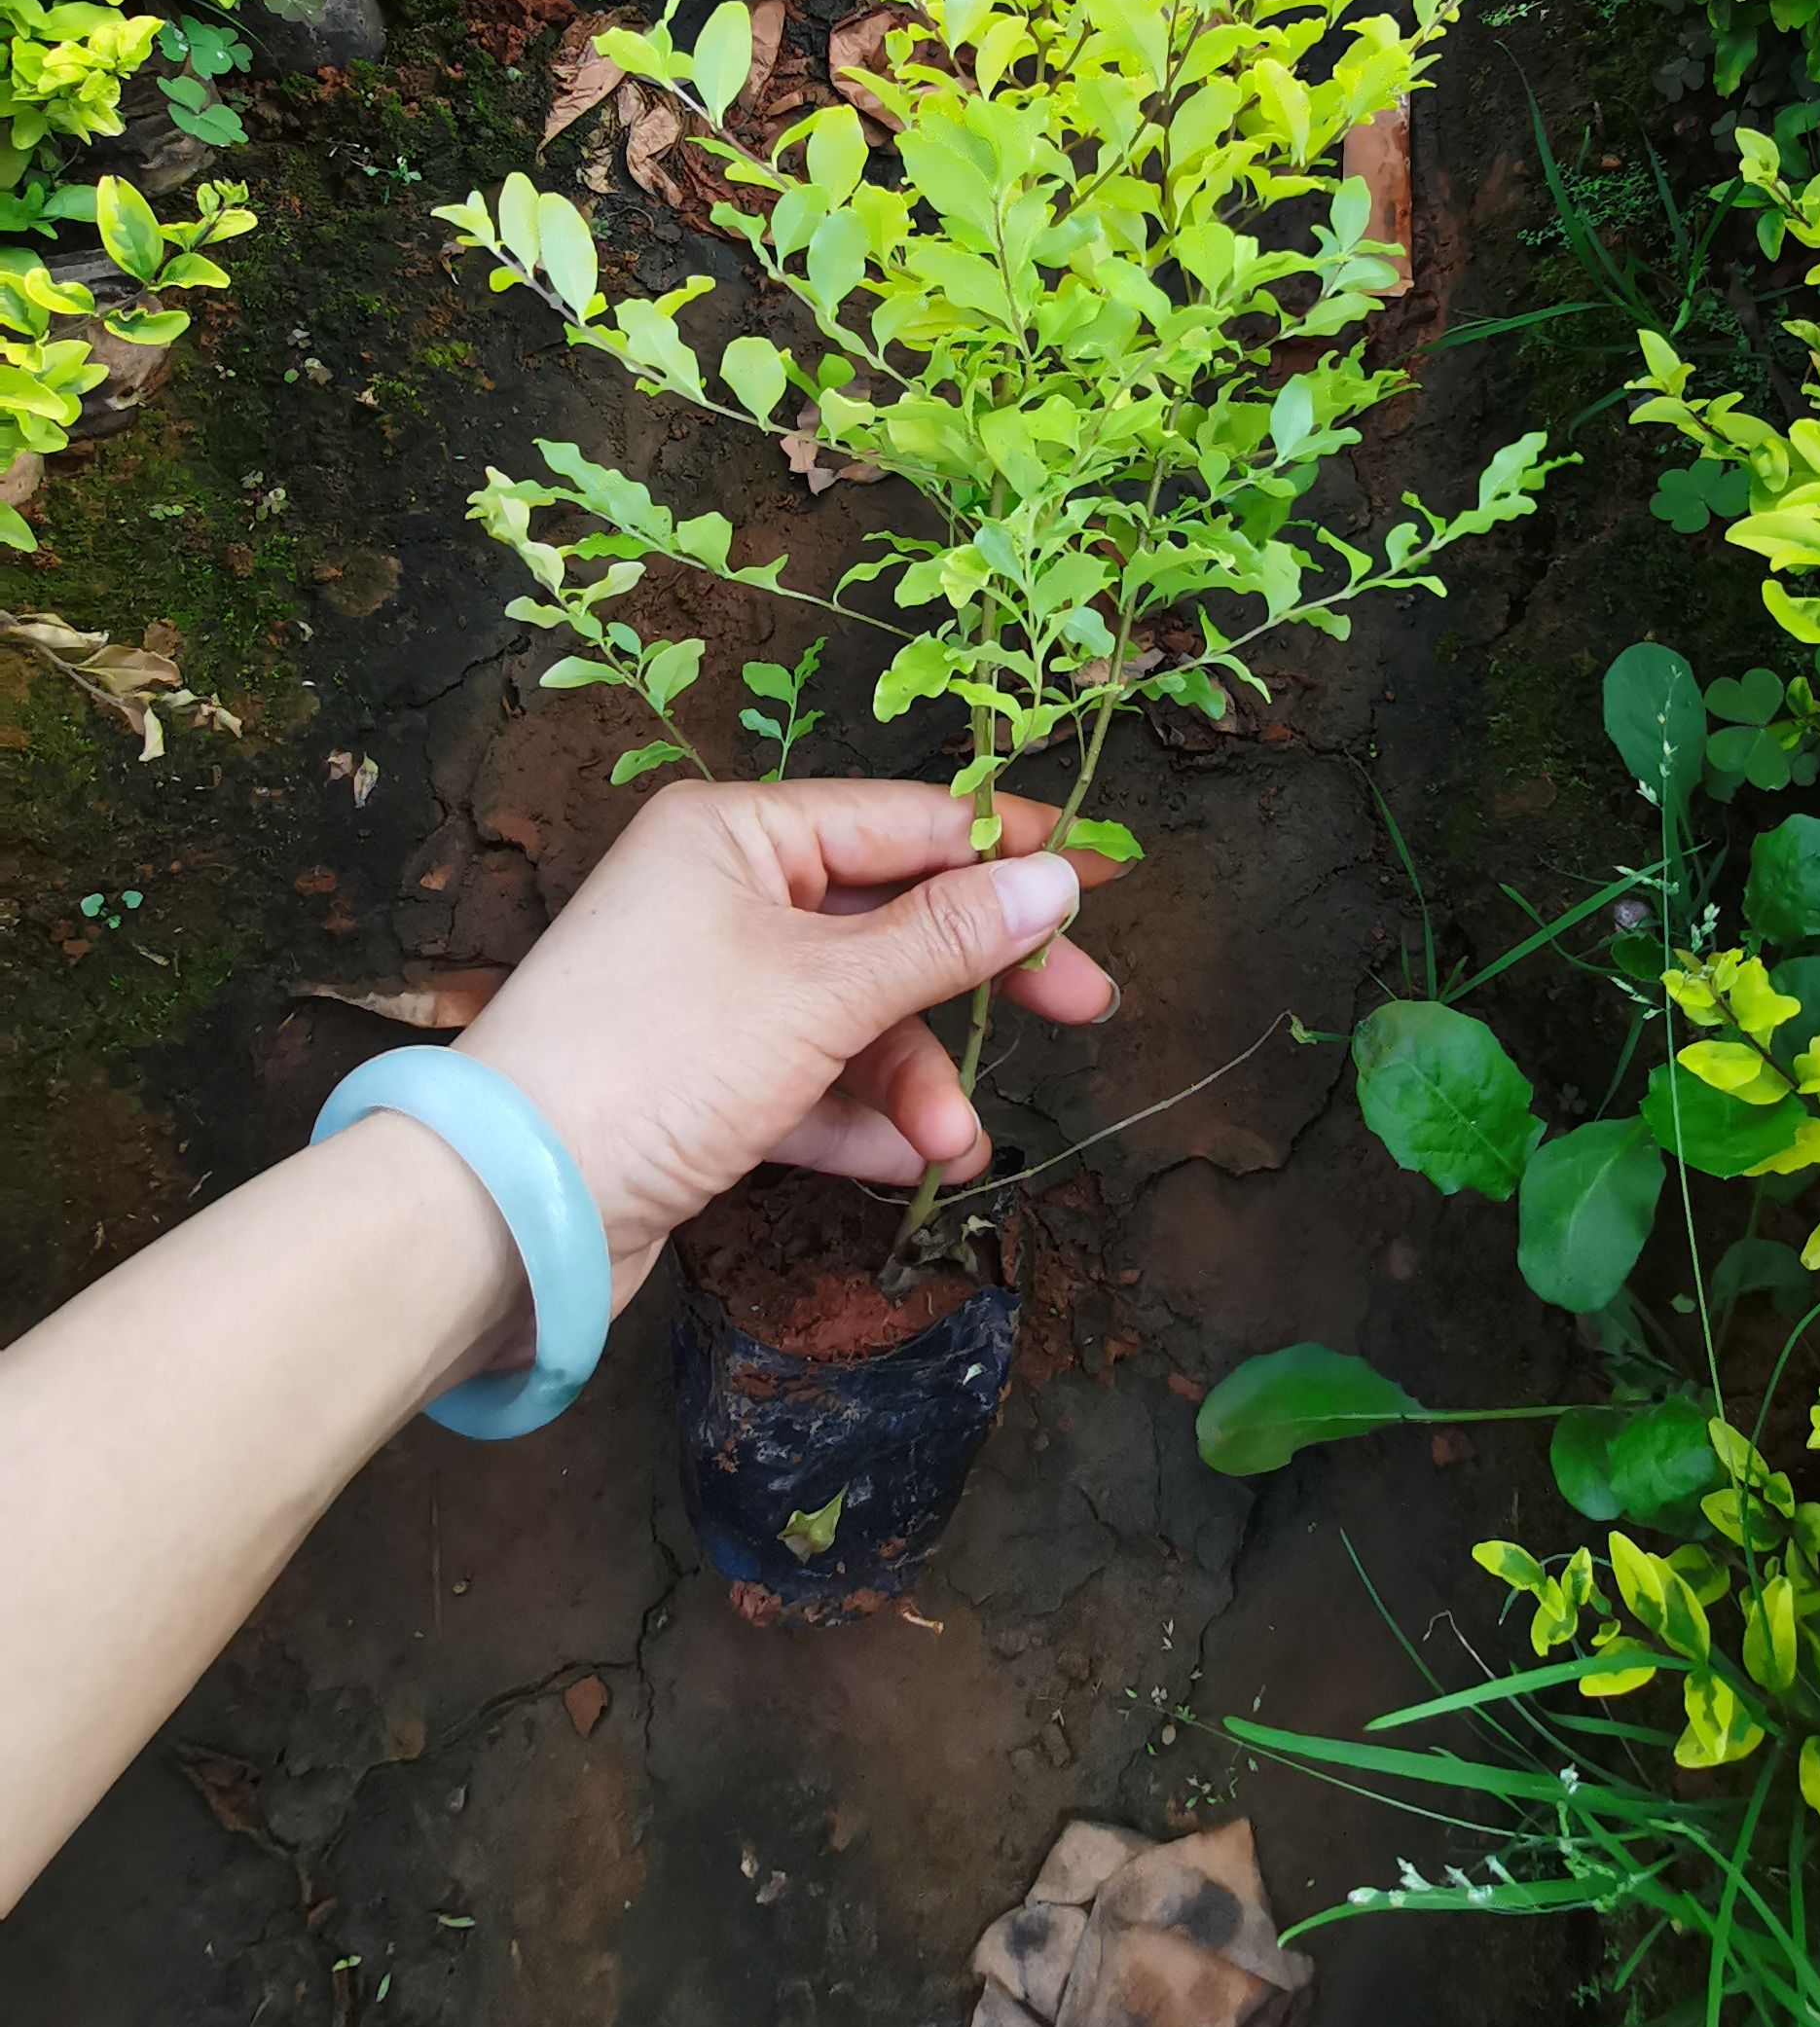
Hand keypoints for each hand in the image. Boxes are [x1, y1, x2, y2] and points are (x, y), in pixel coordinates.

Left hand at [454, 780, 1122, 1305]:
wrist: (507, 1206)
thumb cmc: (659, 1056)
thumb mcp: (821, 990)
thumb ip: (946, 939)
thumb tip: (1057, 882)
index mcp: (737, 835)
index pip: (903, 821)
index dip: (1006, 850)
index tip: (1104, 877)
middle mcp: (722, 897)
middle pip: (889, 919)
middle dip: (982, 975)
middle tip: (1083, 1009)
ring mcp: (710, 993)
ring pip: (856, 1014)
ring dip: (916, 1076)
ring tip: (955, 1144)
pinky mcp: (701, 1083)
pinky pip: (812, 1083)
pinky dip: (864, 1118)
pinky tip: (916, 1163)